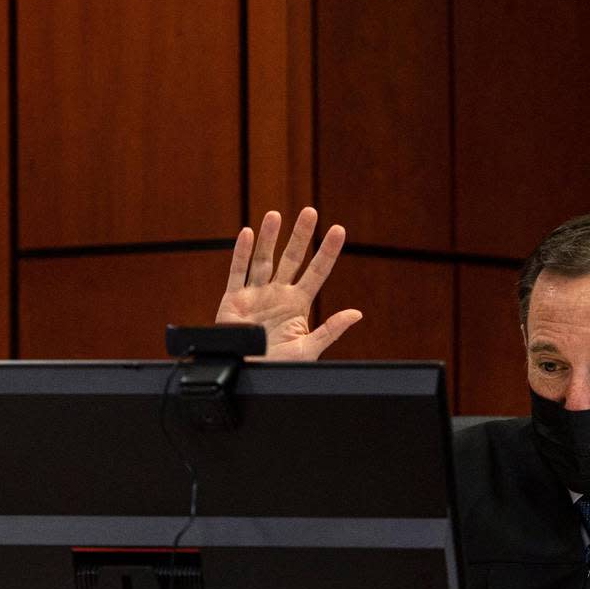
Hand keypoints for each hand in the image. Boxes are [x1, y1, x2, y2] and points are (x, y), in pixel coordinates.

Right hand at [216, 207, 361, 359]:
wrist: (246, 376)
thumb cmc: (277, 367)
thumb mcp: (308, 350)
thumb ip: (330, 330)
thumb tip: (356, 314)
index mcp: (298, 305)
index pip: (317, 272)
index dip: (327, 252)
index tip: (339, 230)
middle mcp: (278, 295)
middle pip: (291, 259)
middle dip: (300, 236)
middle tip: (310, 212)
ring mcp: (256, 295)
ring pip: (263, 260)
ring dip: (269, 237)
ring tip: (276, 215)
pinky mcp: (233, 300)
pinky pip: (237, 272)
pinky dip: (241, 253)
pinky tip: (247, 234)